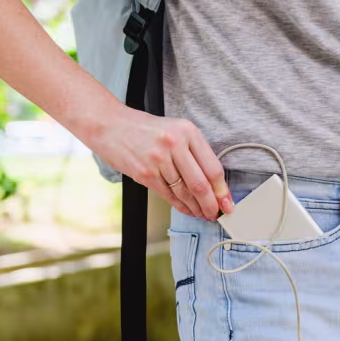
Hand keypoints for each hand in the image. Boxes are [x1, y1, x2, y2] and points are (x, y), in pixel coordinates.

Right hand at [87, 106, 232, 220]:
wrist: (110, 126)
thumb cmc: (146, 129)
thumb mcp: (176, 130)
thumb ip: (195, 152)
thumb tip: (214, 182)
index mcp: (188, 131)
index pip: (212, 167)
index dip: (222, 190)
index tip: (228, 201)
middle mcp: (174, 145)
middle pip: (200, 184)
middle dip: (212, 204)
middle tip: (218, 214)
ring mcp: (158, 160)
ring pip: (184, 193)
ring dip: (197, 208)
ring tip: (204, 214)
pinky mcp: (144, 174)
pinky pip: (168, 195)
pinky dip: (181, 206)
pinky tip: (188, 210)